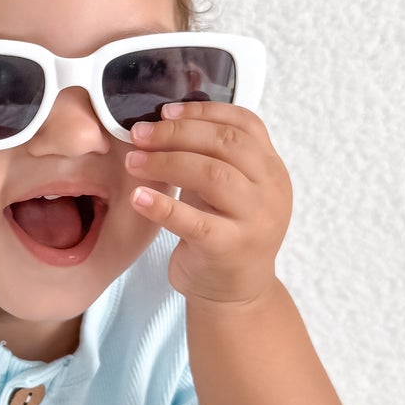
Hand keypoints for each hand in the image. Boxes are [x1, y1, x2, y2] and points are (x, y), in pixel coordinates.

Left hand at [125, 100, 292, 306]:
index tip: (165, 110)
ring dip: (166, 163)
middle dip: (177, 133)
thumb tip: (165, 118)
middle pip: (226, 145)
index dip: (204, 111)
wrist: (236, 294)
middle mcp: (271, 192)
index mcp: (272, 169)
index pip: (246, 124)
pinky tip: (137, 197)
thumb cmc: (224, 232)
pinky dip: (162, 206)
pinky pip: (194, 221)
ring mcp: (254, 221)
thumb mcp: (229, 190)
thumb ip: (213, 155)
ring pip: (213, 175)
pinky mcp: (229, 249)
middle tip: (138, 134)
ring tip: (133, 162)